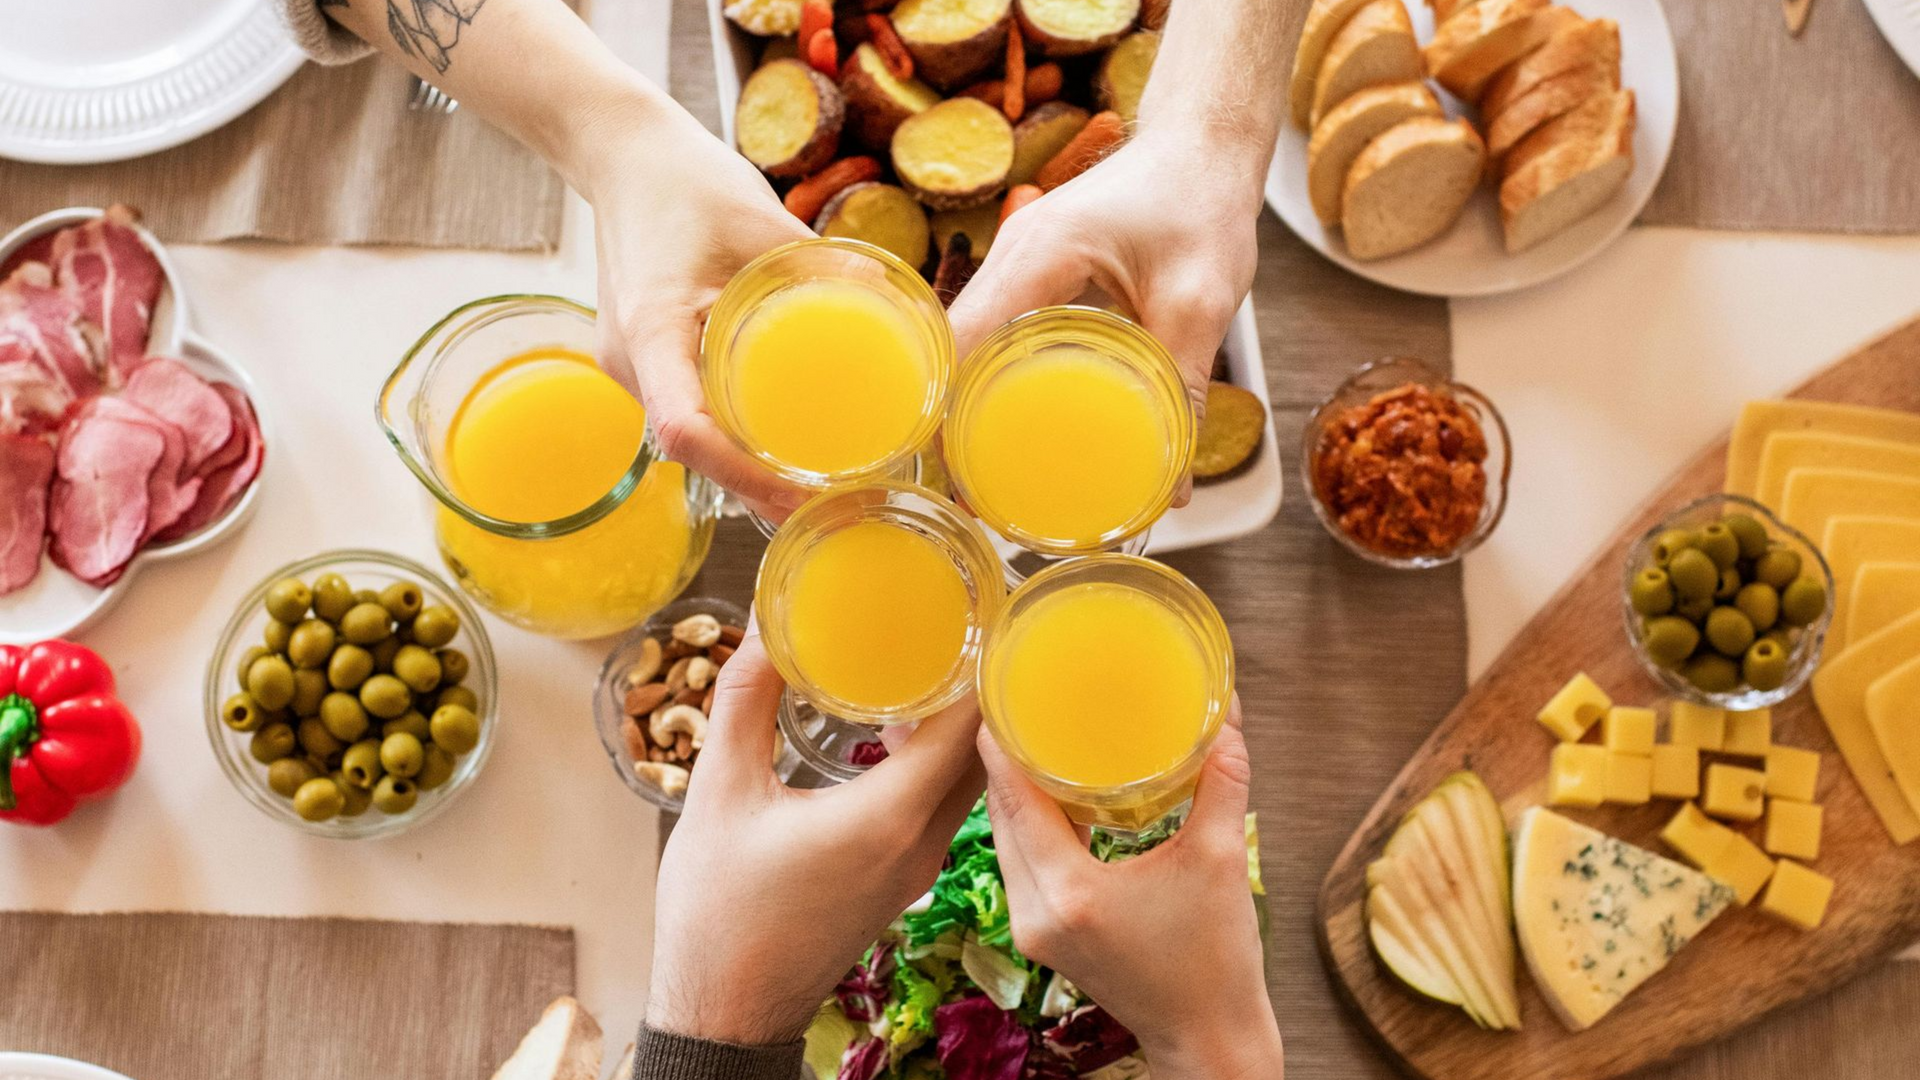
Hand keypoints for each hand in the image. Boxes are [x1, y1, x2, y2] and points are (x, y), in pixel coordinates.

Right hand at [578, 103, 814, 519]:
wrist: (625, 157)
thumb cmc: (688, 181)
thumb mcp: (764, 219)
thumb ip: (825, 264)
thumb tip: (900, 302)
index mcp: (650, 330)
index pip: (684, 429)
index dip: (743, 473)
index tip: (804, 492)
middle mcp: (631, 363)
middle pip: (694, 452)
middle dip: (759, 489)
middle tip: (836, 502)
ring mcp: (632, 368)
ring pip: (692, 441)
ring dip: (748, 472)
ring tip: (821, 488)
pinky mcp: (646, 363)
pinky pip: (690, 414)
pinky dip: (733, 441)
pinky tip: (784, 449)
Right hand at [647, 632, 984, 1045]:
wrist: (724, 1010)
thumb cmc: (717, 911)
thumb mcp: (720, 792)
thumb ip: (744, 700)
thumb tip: (767, 625)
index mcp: (890, 817)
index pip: (970, 727)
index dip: (981, 666)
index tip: (978, 612)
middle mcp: (922, 843)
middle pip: (982, 752)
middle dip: (978, 687)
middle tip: (961, 623)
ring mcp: (917, 868)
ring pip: (965, 782)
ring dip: (959, 727)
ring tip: (934, 661)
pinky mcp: (902, 880)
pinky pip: (944, 807)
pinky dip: (938, 763)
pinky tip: (901, 726)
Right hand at [947, 128, 1262, 504]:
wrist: (1202, 146)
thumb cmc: (1202, 203)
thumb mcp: (1202, 299)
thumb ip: (1183, 388)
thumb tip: (1172, 486)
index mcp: (1039, 253)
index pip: (961, 341)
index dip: (947, 410)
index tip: (959, 473)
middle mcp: (1013, 253)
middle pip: (954, 349)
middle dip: (954, 420)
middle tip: (976, 492)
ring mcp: (1017, 259)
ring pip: (971, 342)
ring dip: (971, 401)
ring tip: (989, 470)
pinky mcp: (1032, 270)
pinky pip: (997, 331)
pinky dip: (997, 377)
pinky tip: (1016, 422)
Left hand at [978, 697, 1283, 1079]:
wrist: (1209, 1036)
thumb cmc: (1217, 960)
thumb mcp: (1223, 859)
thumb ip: (1221, 782)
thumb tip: (1229, 715)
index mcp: (1070, 892)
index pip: (1014, 798)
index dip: (1002, 743)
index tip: (1002, 692)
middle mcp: (1036, 911)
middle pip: (1000, 815)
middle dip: (1006, 758)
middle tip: (1019, 701)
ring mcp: (1032, 928)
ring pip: (1004, 840)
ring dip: (1014, 791)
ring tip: (1033, 737)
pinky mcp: (1040, 936)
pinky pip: (1019, 862)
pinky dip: (1028, 824)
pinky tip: (1051, 793)